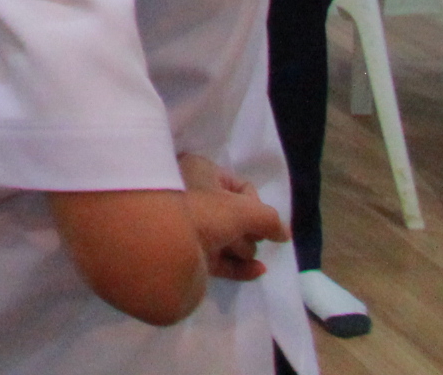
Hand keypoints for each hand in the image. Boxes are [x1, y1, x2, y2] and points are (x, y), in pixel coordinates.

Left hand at [177, 153, 285, 281]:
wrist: (159, 245)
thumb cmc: (202, 212)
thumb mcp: (243, 210)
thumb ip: (269, 220)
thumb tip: (284, 234)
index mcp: (198, 172)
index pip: (240, 187)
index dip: (254, 204)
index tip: (255, 215)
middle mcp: (192, 196)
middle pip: (237, 216)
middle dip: (246, 230)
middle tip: (241, 235)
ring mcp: (189, 228)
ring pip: (229, 238)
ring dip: (240, 247)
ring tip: (236, 250)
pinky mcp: (188, 256)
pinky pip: (221, 260)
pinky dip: (239, 266)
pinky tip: (257, 271)